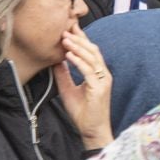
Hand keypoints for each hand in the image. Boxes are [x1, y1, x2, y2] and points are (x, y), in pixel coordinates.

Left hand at [55, 27, 114, 147]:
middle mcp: (103, 75)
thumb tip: (55, 59)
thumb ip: (64, 74)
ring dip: (77, 47)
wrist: (91, 131)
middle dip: (79, 39)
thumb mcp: (68, 89)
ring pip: (91, 58)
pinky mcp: (99, 88)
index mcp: (98, 74)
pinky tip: (68, 56)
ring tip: (65, 39)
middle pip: (93, 51)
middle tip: (65, 29)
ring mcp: (103, 81)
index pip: (90, 52)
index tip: (70, 28)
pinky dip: (78, 61)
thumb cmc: (83, 113)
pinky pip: (88, 71)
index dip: (81, 39)